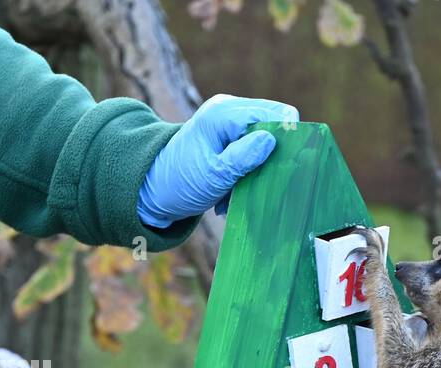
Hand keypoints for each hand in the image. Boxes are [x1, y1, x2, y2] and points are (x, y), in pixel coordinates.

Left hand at [137, 94, 298, 228]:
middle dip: (273, 153)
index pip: (274, 114)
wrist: (155, 187)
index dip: (285, 138)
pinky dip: (251, 165)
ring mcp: (229, 118)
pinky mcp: (229, 132)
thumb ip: (243, 158)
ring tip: (241, 185)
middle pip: (274, 122)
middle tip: (260, 179)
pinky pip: (254, 143)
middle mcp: (228, 108)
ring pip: (266, 135)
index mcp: (223, 113)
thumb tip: (271, 141)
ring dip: (260, 163)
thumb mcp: (215, 176)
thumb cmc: (182, 182)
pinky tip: (235, 183)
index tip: (283, 166)